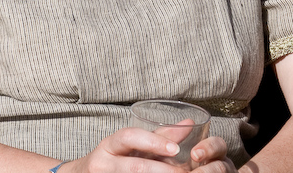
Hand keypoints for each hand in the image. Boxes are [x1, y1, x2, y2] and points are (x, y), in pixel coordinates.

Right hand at [64, 129, 232, 171]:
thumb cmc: (111, 160)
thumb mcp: (129, 146)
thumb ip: (158, 138)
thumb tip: (189, 124)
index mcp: (109, 145)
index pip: (129, 138)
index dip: (152, 142)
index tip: (176, 150)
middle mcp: (103, 163)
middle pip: (133, 166)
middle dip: (160, 170)